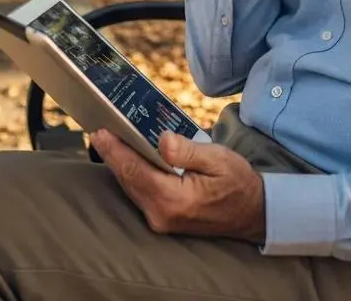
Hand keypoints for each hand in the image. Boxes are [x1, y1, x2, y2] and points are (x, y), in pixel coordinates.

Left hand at [91, 129, 265, 242]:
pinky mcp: (162, 218)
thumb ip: (188, 151)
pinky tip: (126, 158)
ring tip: (107, 141)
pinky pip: (139, 193)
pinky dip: (130, 174)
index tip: (101, 132)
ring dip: (119, 164)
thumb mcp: (218, 160)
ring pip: (131, 188)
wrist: (252, 212)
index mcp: (174, 200)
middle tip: (98, 131)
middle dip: (112, 155)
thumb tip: (162, 140)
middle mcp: (161, 214)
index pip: (135, 171)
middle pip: (127, 180)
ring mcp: (160, 220)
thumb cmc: (237, 183)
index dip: (116, 151)